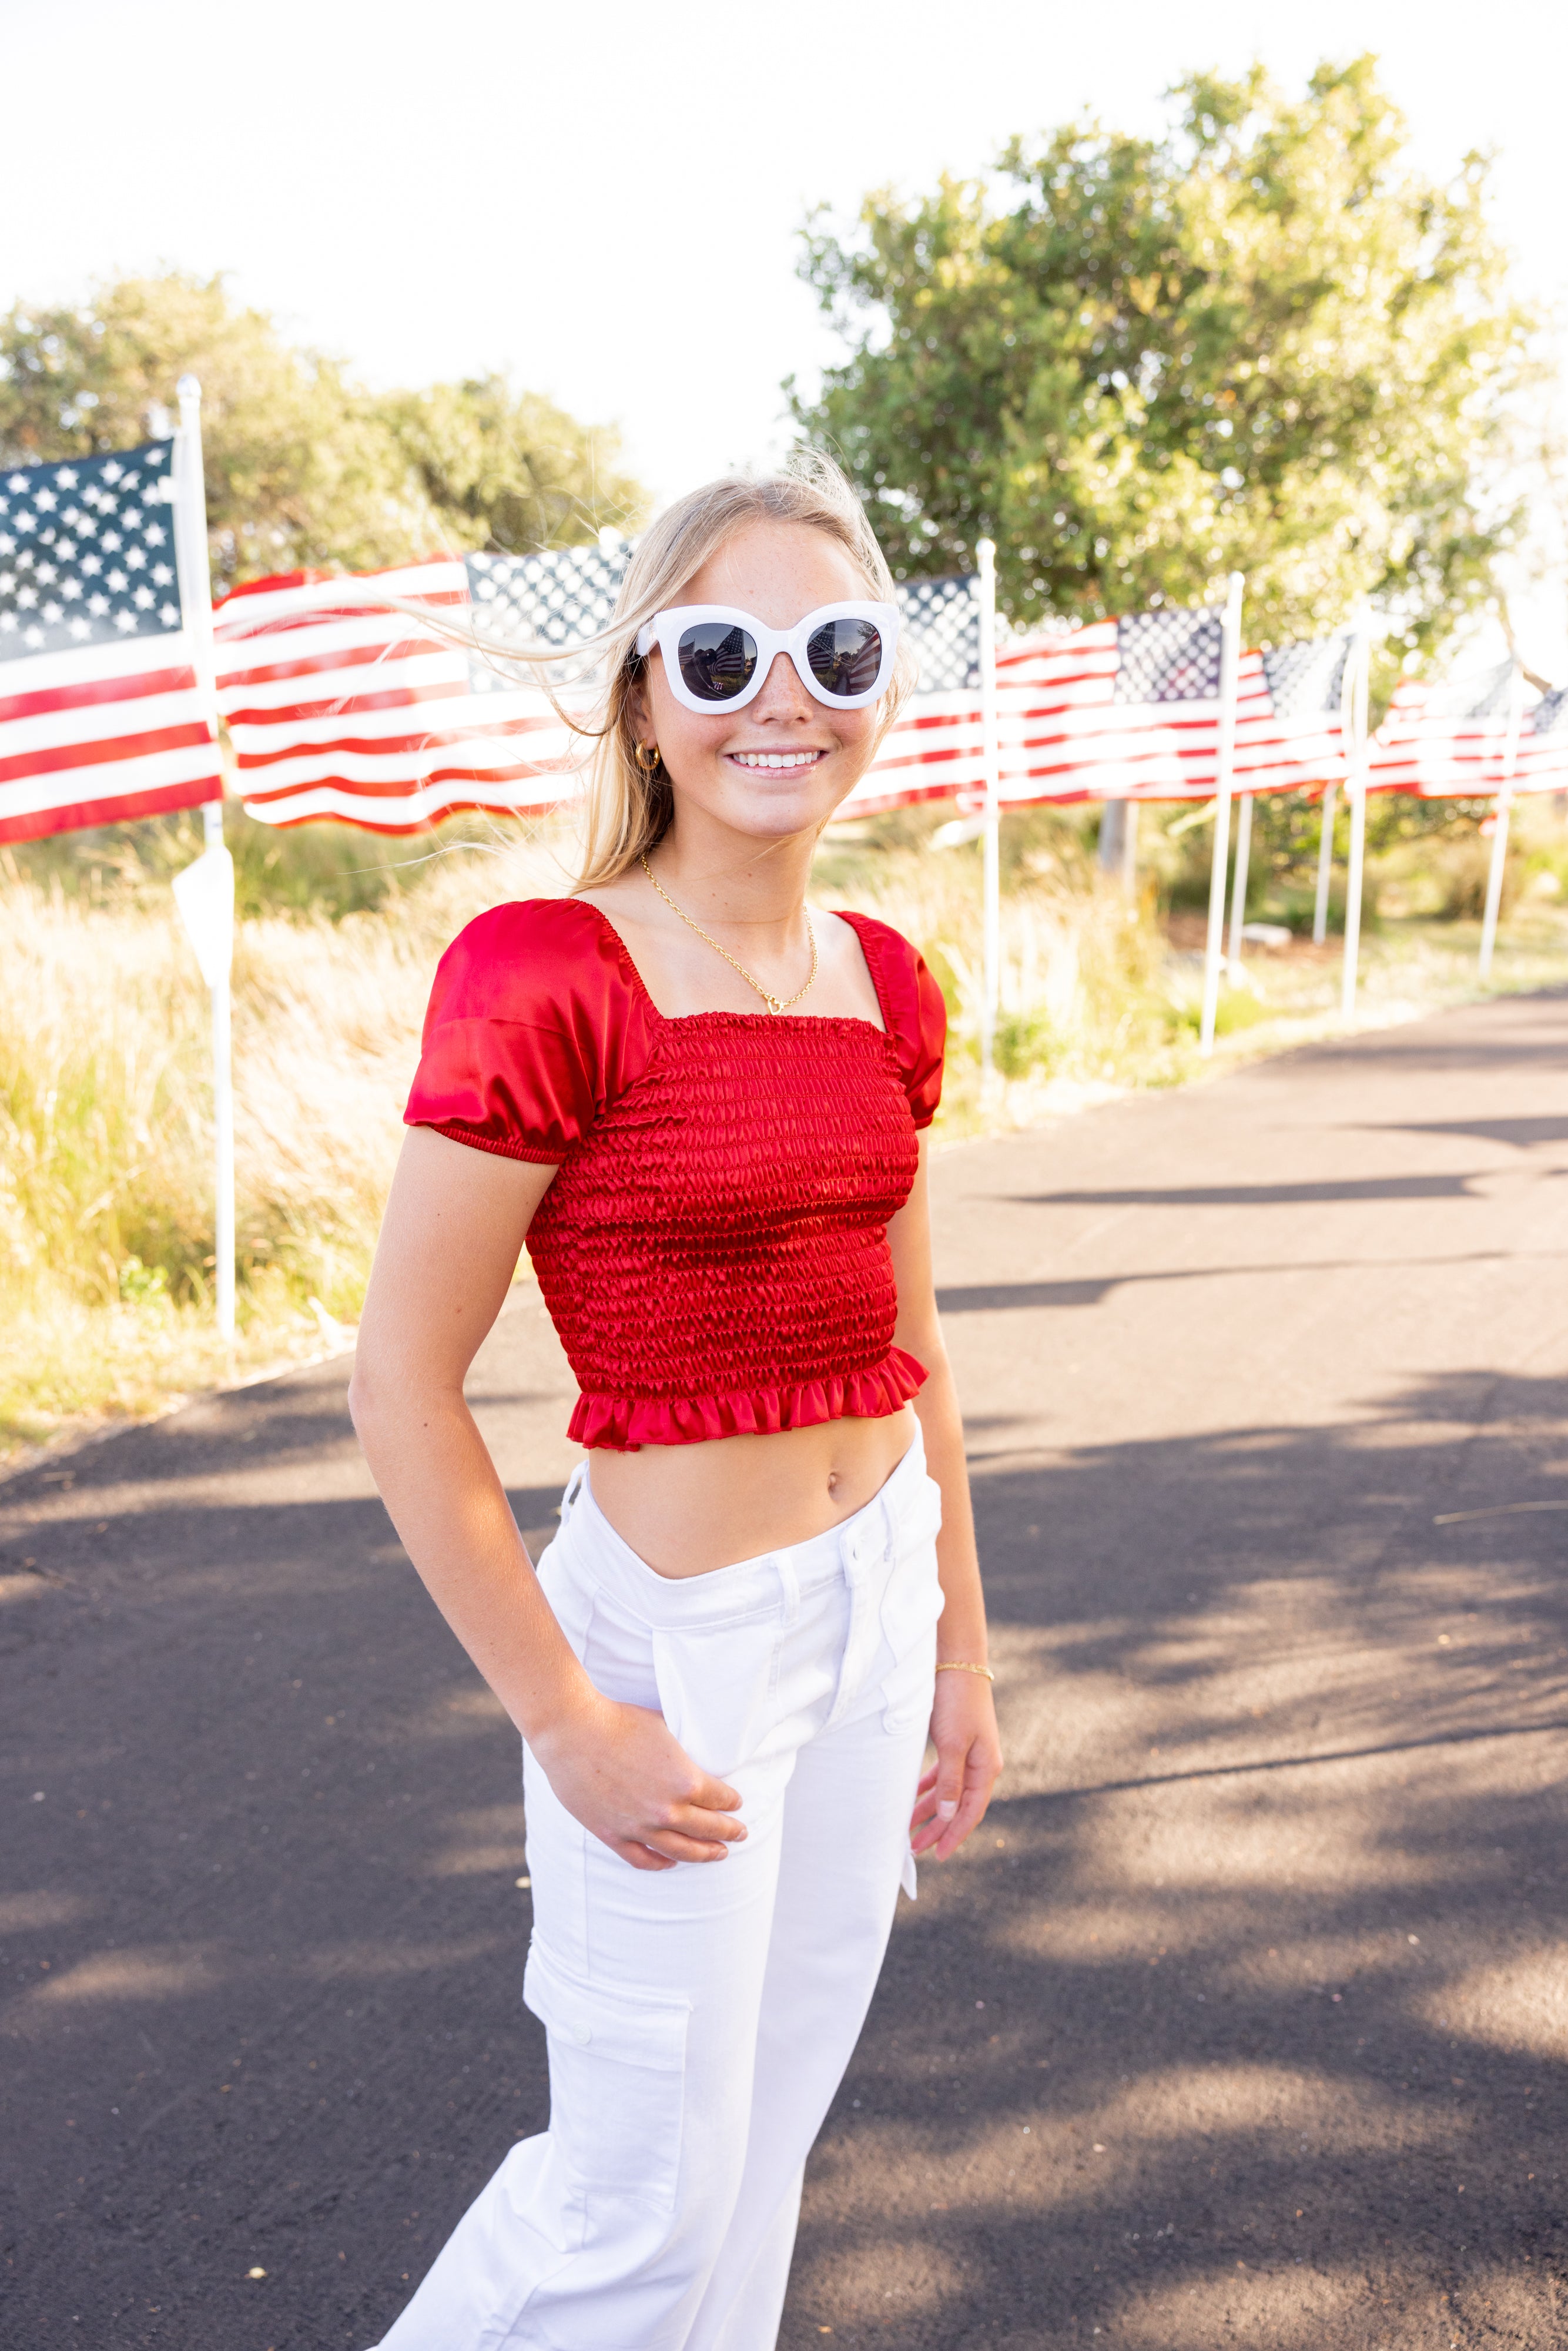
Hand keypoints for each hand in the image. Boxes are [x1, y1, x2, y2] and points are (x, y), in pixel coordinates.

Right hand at [531, 1689, 745, 1871]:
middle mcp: (666, 1809)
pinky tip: (671, 1862)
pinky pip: (642, 1859)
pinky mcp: (612, 1834)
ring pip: (681, 1851)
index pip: (720, 1798)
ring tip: (718, 1854)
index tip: (737, 1803)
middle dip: (729, 1831)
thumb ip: (683, 1748)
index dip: (732, 1802)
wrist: (572, 1731)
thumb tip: (696, 1753)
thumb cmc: (618, 1721)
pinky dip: (661, 1864)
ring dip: (704, 1854)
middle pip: (708, 1828)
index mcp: (685, 1780)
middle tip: (740, 1833)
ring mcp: (638, 1826)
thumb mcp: (664, 1727)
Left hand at [910, 1670, 1001, 1860]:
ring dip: (929, 1810)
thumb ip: (950, 1781)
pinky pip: (942, 1774)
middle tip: (914, 1850)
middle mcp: (980, 1765)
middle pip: (958, 1806)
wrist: (957, 1662)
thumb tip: (947, 1814)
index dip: (953, 1836)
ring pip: (948, 1792)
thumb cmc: (957, 1702)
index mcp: (985, 1768)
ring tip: (909, 1829)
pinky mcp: (956, 1742)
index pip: (969, 1813)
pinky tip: (913, 1797)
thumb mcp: (952, 1744)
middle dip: (937, 1829)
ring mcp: (969, 1753)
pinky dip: (928, 1788)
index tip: (938, 1856)